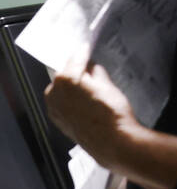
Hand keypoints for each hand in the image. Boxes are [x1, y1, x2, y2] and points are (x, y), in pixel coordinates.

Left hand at [44, 51, 138, 168]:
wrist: (112, 141)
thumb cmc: (111, 113)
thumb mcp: (107, 84)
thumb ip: (95, 71)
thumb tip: (91, 67)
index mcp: (65, 78)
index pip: (76, 57)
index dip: (84, 52)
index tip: (87, 47)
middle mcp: (54, 92)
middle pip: (65, 74)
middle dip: (77, 71)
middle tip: (93, 72)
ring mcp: (54, 107)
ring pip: (62, 89)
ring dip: (73, 86)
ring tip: (93, 90)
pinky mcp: (58, 120)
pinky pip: (63, 103)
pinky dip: (72, 100)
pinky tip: (88, 104)